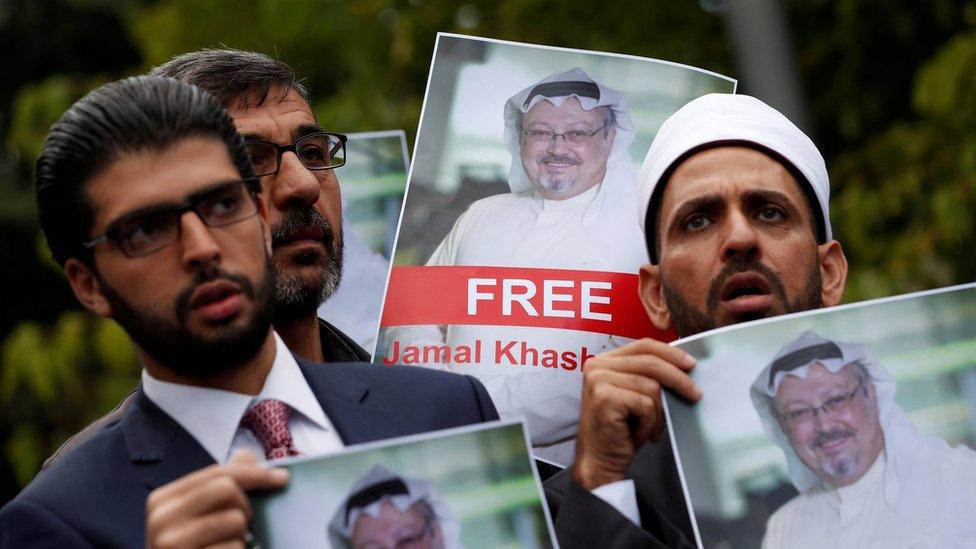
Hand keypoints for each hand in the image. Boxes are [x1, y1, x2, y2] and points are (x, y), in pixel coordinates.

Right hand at [145, 450, 288, 548]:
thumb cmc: (192, 548)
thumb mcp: (198, 514)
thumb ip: (220, 483)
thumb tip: (246, 455)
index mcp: (163, 499)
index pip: (217, 472)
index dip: (254, 472)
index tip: (282, 477)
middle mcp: (161, 518)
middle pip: (227, 489)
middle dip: (245, 506)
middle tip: (244, 524)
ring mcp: (171, 543)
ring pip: (235, 519)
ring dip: (242, 536)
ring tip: (227, 546)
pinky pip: (235, 548)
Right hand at [572, 338, 700, 489]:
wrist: (601, 461)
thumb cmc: (621, 431)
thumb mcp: (635, 395)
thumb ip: (648, 376)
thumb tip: (685, 366)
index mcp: (604, 360)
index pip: (643, 346)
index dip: (671, 353)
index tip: (691, 364)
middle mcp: (597, 366)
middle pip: (651, 362)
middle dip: (678, 379)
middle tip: (696, 394)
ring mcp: (598, 381)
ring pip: (651, 386)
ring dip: (658, 413)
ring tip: (650, 427)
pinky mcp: (604, 398)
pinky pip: (645, 404)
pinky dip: (649, 423)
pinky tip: (639, 433)